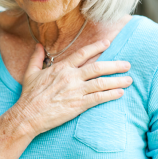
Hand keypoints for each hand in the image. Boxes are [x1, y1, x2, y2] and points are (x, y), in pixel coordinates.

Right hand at [14, 40, 131, 137]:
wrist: (28, 115)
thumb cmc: (29, 95)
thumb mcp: (30, 72)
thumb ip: (37, 57)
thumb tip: (39, 46)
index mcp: (61, 68)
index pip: (82, 54)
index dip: (96, 47)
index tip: (107, 43)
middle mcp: (71, 77)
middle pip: (98, 67)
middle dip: (115, 65)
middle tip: (127, 64)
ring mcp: (76, 91)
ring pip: (101, 82)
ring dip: (117, 81)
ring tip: (129, 79)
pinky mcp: (78, 105)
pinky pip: (98, 98)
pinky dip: (111, 95)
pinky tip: (120, 93)